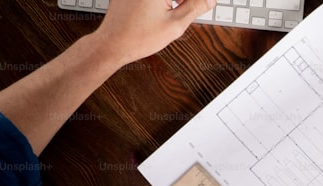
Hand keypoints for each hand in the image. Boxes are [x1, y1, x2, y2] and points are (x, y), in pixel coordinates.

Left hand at [94, 0, 216, 65]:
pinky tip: (164, 9)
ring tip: (180, 8)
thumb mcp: (175, 24)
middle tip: (198, 7)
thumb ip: (195, 7)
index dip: (198, 2)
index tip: (205, 4)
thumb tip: (210, 0)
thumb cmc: (138, 37)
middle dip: (185, 1)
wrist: (112, 44)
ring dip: (174, 0)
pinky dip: (162, 1)